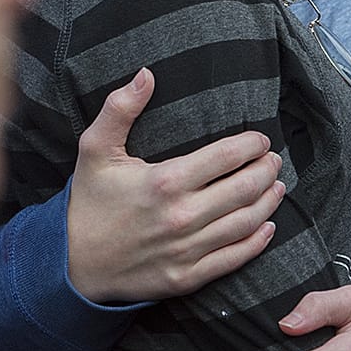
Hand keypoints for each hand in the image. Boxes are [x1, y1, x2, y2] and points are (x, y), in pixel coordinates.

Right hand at [67, 67, 285, 303]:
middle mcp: (181, 216)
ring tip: (278, 186)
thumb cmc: (89, 202)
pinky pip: (234, 258)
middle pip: (243, 188)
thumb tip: (146, 73)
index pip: (225, 157)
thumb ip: (120, 109)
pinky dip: (257, 241)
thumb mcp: (95, 149)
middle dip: (266, 170)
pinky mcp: (187, 277)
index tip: (260, 139)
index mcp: (165, 181)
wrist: (72, 264)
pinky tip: (268, 226)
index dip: (251, 145)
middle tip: (274, 160)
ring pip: (245, 222)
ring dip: (268, 202)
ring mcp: (186, 250)